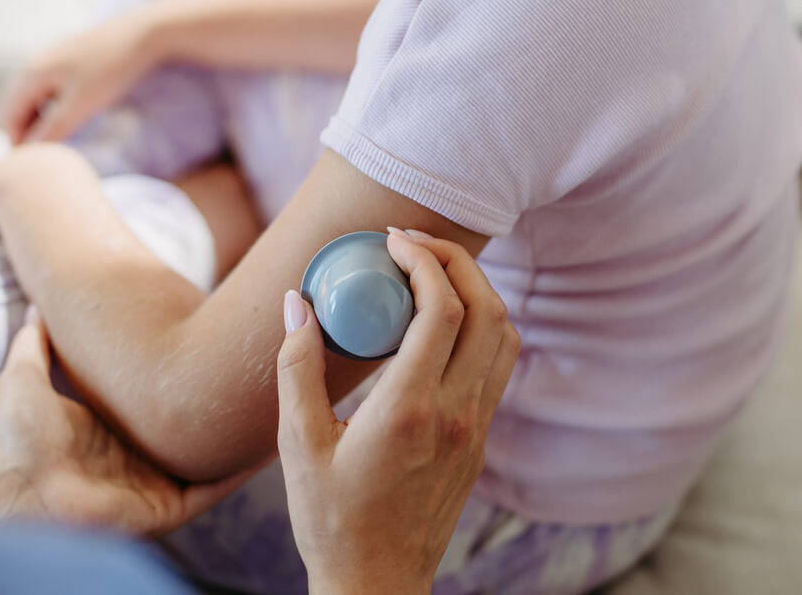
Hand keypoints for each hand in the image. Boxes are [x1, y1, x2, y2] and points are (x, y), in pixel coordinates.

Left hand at [0, 312, 259, 534]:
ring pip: (210, 460)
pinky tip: (266, 444)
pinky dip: (239, 471)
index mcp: (113, 431)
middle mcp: (139, 459)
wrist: (12, 492)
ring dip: (239, 438)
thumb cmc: (12, 440)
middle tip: (254, 372)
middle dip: (222, 409)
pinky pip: (212, 489)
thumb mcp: (25, 374)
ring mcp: (155, 485)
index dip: (187, 381)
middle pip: (193, 432)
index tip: (214, 348)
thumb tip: (35, 304)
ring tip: (273, 404)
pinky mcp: (165, 508)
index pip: (162, 405)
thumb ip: (34, 340)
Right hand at [3, 8, 156, 144]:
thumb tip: (30, 152)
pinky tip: (73, 117)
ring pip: (37, 96)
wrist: (145, 33)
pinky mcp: (73, 57)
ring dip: (42, 120)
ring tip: (59, 141)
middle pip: (19, 105)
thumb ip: (53, 129)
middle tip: (45, 158)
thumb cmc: (112, 69)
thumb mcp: (81, 105)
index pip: (8, 115)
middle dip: (27, 132)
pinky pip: (53, 87)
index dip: (16, 143)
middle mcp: (37, 62)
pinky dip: (55, 106)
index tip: (32, 166)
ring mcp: (54, 57)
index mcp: (31, 72)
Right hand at [276, 229, 520, 594]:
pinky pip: (498, 364)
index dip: (423, 259)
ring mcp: (476, 427)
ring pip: (504, 334)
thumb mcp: (298, 444)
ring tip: (430, 272)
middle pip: (486, 308)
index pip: (442, 309)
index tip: (391, 241)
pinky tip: (439, 322)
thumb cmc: (331, 519)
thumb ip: (297, 367)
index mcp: (409, 410)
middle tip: (412, 243)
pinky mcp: (480, 439)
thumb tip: (298, 302)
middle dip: (454, 260)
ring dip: (475, 290)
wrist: (377, 583)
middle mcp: (455, 413)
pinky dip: (481, 325)